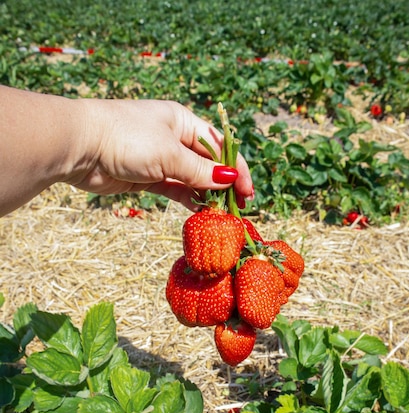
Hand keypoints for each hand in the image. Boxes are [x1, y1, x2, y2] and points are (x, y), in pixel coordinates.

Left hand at [73, 99, 253, 209]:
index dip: (237, 169)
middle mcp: (174, 138)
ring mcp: (160, 159)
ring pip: (192, 179)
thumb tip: (229, 180)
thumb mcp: (169, 154)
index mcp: (183, 122)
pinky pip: (175, 189)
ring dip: (207, 196)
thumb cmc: (126, 137)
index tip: (249, 192)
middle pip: (208, 164)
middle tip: (239, 209)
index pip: (220, 145)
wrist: (80, 146)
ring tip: (222, 215)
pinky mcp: (147, 177)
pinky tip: (201, 212)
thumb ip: (199, 171)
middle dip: (224, 185)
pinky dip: (188, 200)